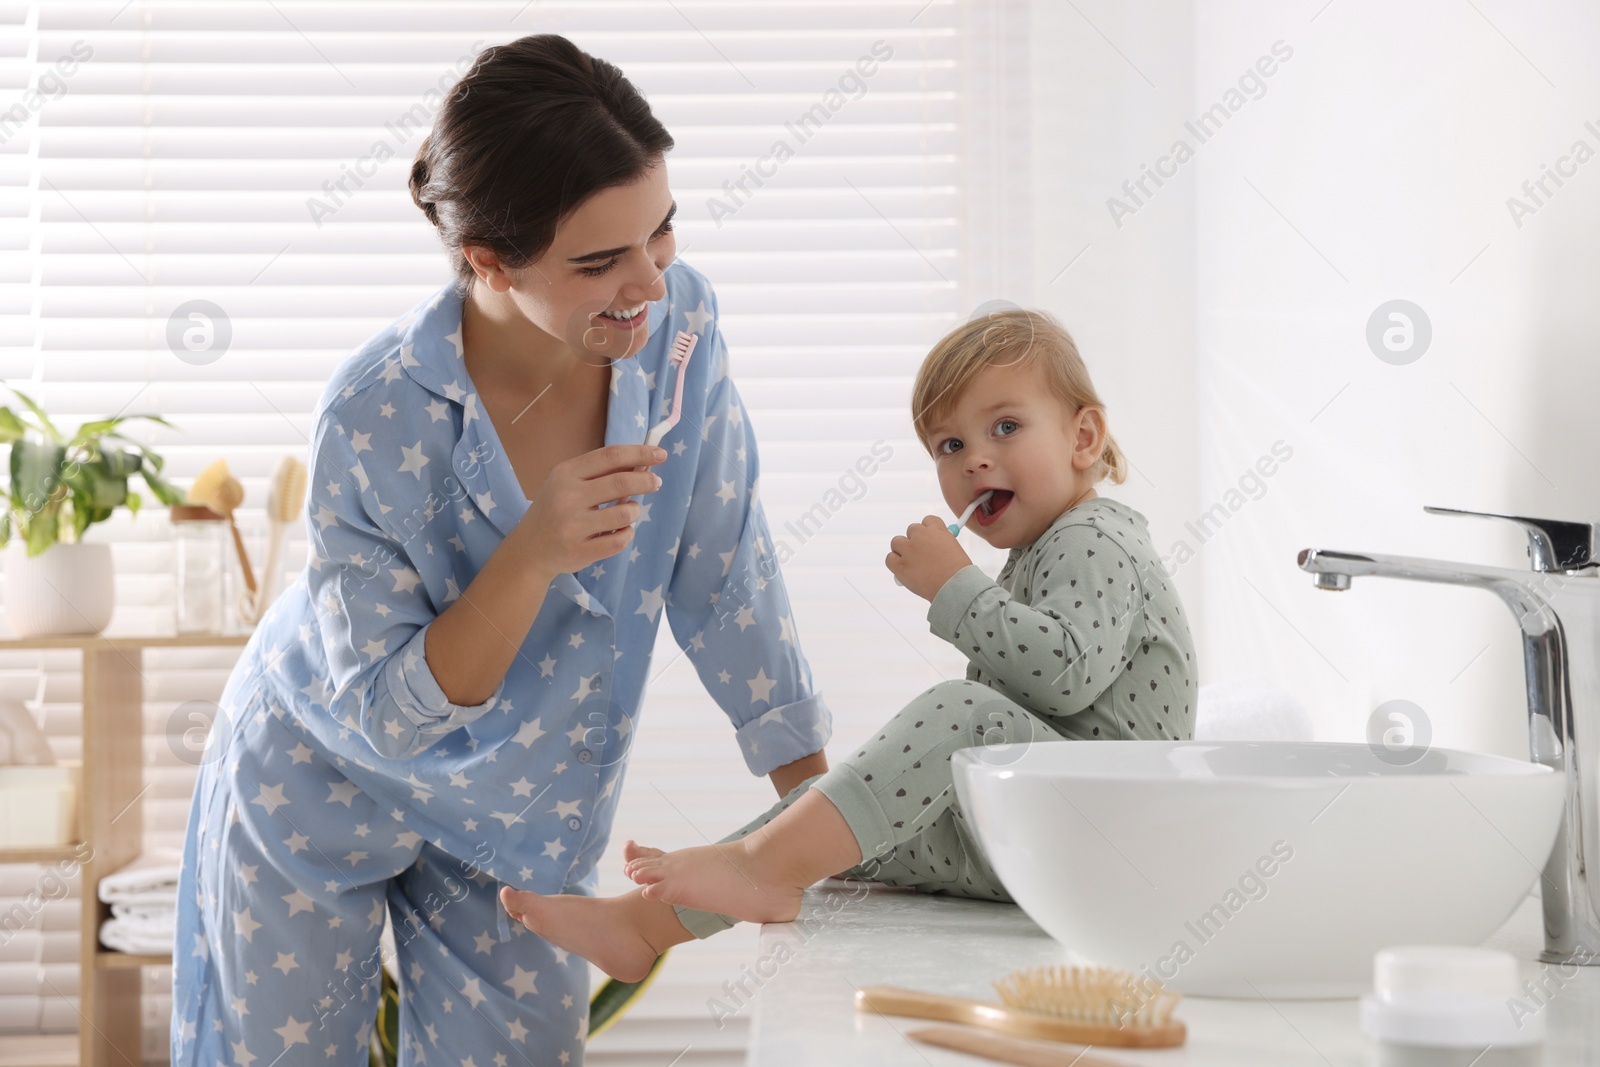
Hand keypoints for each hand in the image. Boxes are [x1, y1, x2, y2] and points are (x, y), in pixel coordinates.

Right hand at [516, 444, 666, 575]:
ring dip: (634, 511)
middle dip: (646, 481)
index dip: (640, 453)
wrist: (529, 548)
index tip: (660, 454)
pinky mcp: (580, 551)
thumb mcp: (570, 483)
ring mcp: (573, 526)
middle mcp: (567, 497)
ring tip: (627, 512)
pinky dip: (627, 534)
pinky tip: (619, 532)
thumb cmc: (557, 508)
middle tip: (656, 483)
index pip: (610, 456)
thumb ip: (602, 473)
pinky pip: (620, 540)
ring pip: (625, 514)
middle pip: (621, 482)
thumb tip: (644, 465)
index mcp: (566, 474)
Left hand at [885, 516, 972, 601]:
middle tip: (919, 553)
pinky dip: (894, 564)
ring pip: (897, 542)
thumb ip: (942, 544)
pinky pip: (890, 559)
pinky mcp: (900, 564)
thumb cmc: (958, 573)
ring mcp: (909, 549)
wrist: (954, 586)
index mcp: (937, 530)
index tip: (929, 539)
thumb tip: (933, 547)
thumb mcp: (954, 549)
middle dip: (915, 540)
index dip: (927, 531)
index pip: (927, 520)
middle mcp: (921, 536)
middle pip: (911, 530)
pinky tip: (903, 570)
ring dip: (902, 550)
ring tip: (911, 562)